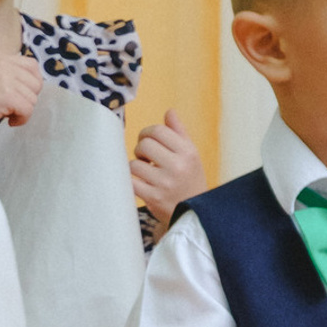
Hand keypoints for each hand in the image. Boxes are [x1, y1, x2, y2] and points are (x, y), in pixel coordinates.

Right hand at [0, 54, 46, 133]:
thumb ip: (11, 75)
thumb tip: (37, 82)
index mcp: (0, 58)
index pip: (32, 65)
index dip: (32, 82)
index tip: (22, 94)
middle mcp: (3, 64)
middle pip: (36, 83)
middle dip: (28, 98)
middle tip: (11, 106)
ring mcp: (4, 78)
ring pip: (32, 98)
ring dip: (22, 111)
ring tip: (6, 113)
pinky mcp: (6, 95)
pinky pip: (28, 109)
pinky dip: (21, 119)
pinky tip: (9, 121)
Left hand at [132, 108, 206, 224]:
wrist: (195, 215)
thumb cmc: (190, 180)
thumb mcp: (191, 155)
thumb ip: (179, 132)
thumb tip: (169, 111)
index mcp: (188, 152)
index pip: (158, 130)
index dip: (147, 133)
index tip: (148, 141)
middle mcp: (178, 166)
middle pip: (144, 144)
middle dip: (140, 149)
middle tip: (145, 158)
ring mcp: (165, 183)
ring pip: (134, 164)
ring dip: (136, 167)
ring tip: (145, 172)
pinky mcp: (153, 198)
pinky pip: (131, 181)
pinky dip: (132, 181)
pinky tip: (140, 183)